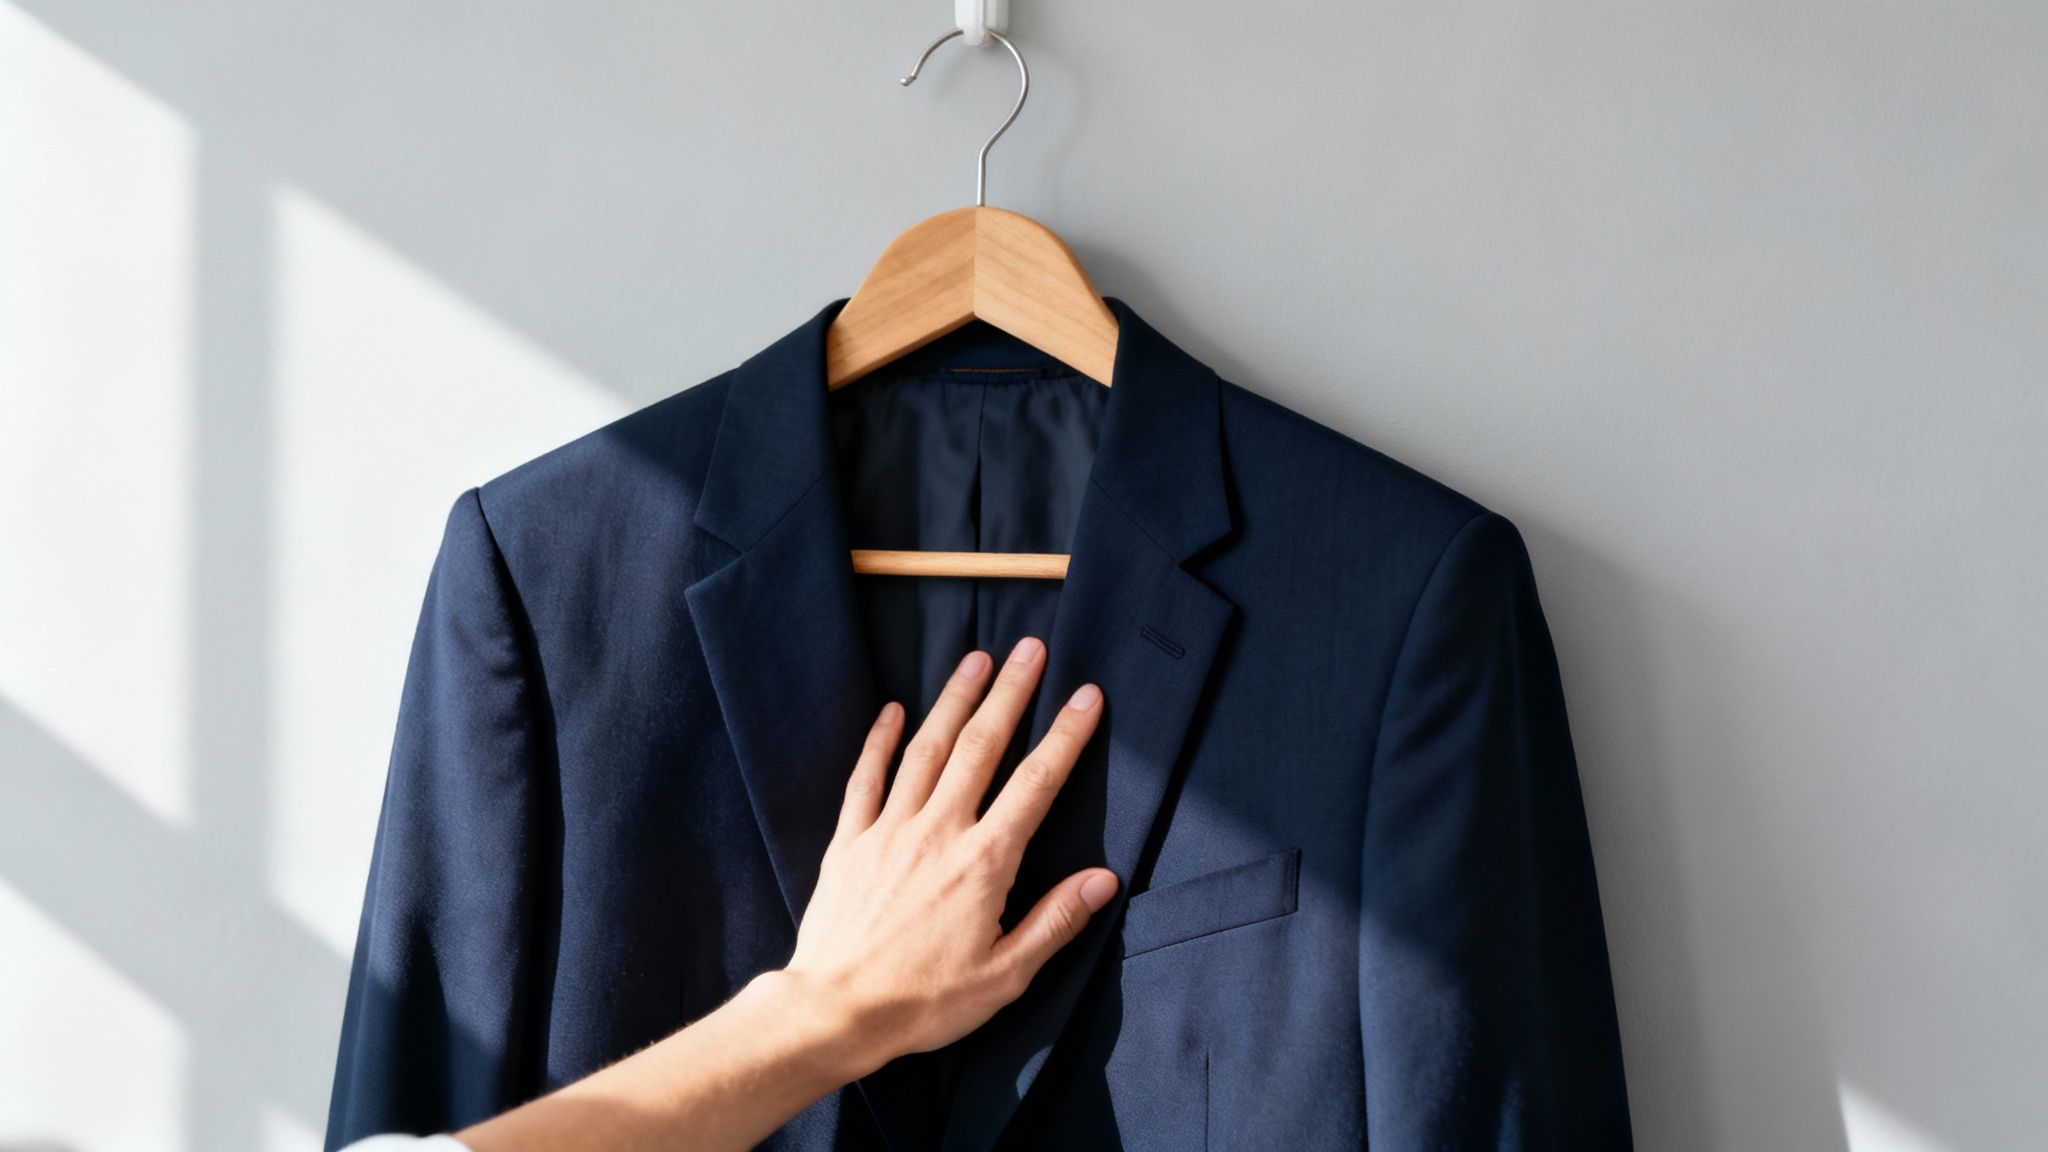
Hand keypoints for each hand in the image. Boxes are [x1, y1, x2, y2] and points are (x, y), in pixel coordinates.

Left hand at [778, 636, 1115, 1077]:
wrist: (834, 1010)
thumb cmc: (924, 1002)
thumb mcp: (1005, 976)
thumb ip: (1055, 921)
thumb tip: (1103, 879)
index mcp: (984, 862)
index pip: (1036, 784)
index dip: (1065, 736)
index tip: (1086, 696)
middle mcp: (939, 831)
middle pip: (982, 747)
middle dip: (1010, 693)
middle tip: (1031, 648)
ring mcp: (889, 830)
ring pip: (927, 748)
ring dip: (953, 700)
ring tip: (975, 659)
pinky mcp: (849, 841)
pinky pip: (866, 778)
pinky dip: (879, 740)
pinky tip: (891, 709)